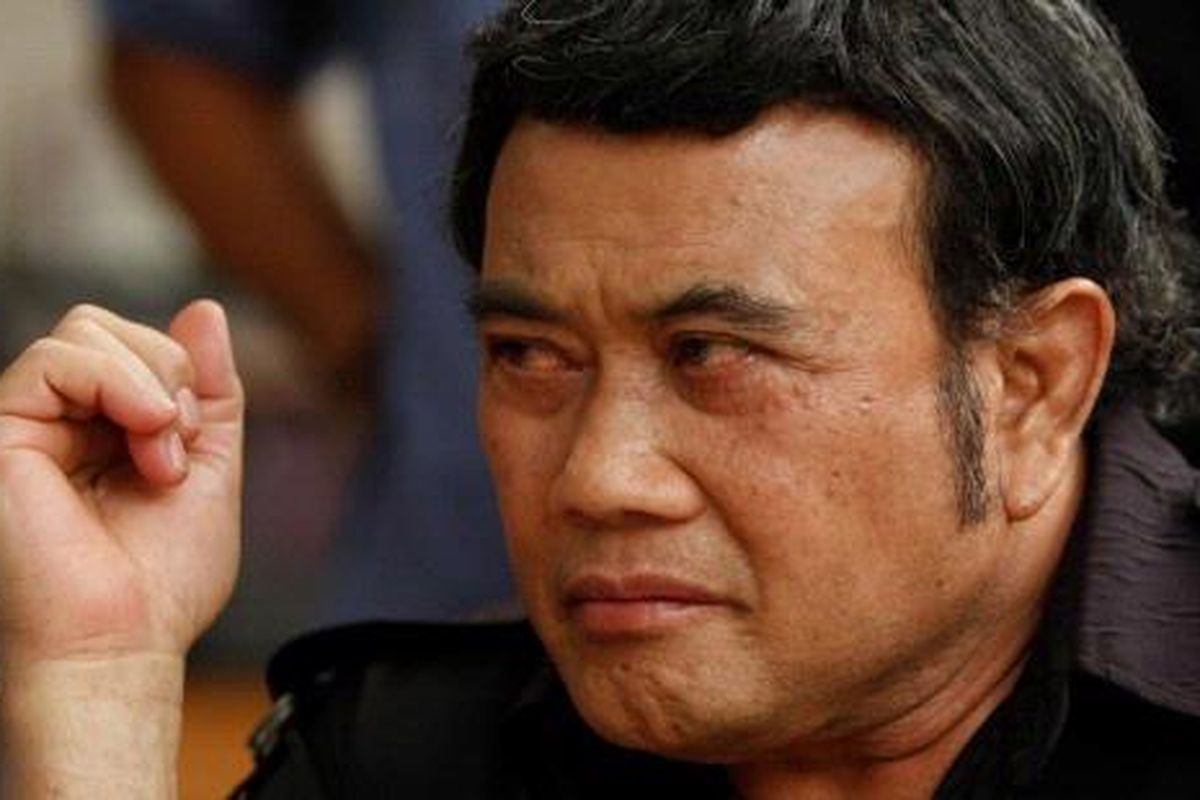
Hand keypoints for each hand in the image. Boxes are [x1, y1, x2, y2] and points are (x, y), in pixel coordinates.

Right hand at [0, 301, 242, 665]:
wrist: (122, 641)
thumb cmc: (161, 580)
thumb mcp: (210, 464)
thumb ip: (210, 388)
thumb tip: (205, 310)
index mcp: (104, 428)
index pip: (141, 346)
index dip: (184, 375)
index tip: (195, 440)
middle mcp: (59, 421)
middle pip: (112, 327)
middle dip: (171, 375)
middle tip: (177, 448)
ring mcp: (26, 424)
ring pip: (86, 330)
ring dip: (150, 385)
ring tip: (158, 455)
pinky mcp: (1, 434)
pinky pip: (59, 356)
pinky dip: (117, 381)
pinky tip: (142, 432)